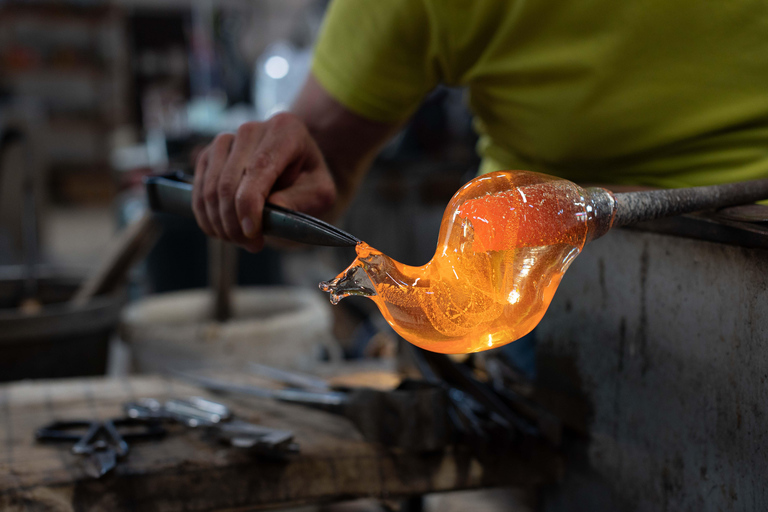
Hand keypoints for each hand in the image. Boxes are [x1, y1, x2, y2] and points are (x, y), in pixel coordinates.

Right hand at [192, 113, 336, 251]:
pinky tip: (224, 232)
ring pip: (210, 189)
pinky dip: (207, 217)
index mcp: (285, 130)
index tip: (253, 233)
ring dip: (221, 223)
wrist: (296, 170)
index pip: (259, 167)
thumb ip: (299, 200)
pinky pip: (198, 190)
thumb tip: (268, 211)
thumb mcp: (320, 193)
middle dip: (235, 222)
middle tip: (253, 245)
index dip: (250, 204)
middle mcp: (251, 129)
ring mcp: (226, 140)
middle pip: (229, 182)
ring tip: (241, 241)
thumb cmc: (310, 182)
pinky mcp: (209, 155)